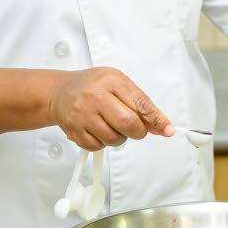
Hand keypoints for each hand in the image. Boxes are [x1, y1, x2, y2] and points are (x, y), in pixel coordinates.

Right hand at [47, 67, 173, 150]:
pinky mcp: (74, 130)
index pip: (140, 103)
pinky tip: (99, 130)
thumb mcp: (118, 84)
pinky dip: (103, 143)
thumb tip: (160, 125)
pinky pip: (98, 146)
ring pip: (114, 138)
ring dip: (120, 138)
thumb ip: (140, 103)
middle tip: (136, 129)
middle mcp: (96, 96)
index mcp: (111, 81)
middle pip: (128, 123)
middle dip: (138, 131)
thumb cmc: (92, 86)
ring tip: (112, 125)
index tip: (167, 130)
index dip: (157, 119)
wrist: (60, 91)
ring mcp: (83, 114)